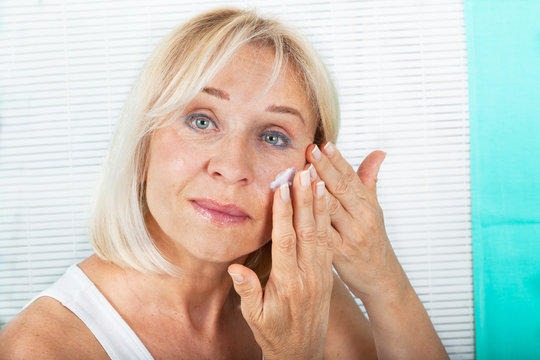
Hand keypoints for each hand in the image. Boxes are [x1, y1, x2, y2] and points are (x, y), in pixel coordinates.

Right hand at [228, 169, 333, 359]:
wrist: (302, 352)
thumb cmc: (275, 333)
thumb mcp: (255, 317)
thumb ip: (247, 291)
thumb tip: (235, 268)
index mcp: (288, 283)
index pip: (286, 240)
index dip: (284, 213)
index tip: (283, 189)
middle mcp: (308, 275)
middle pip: (307, 230)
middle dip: (305, 199)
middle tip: (304, 173)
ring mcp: (321, 273)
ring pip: (321, 233)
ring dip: (319, 205)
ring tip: (318, 180)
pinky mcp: (327, 273)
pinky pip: (328, 241)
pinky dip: (326, 219)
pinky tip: (325, 204)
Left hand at [307, 143, 407, 300]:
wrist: (382, 278)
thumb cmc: (373, 240)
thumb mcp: (374, 208)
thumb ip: (369, 180)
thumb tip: (378, 153)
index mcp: (368, 203)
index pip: (351, 176)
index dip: (337, 159)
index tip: (324, 144)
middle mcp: (363, 216)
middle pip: (341, 188)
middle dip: (324, 168)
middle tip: (309, 150)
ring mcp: (352, 234)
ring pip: (332, 208)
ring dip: (315, 190)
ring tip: (302, 173)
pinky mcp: (341, 253)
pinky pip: (323, 234)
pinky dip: (311, 220)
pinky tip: (298, 210)